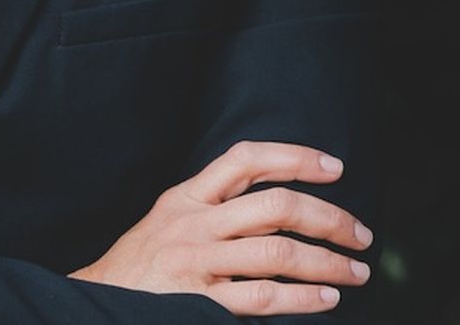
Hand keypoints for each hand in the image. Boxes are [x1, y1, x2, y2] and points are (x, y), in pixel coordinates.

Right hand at [67, 140, 374, 315]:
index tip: (335, 166)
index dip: (294, 156)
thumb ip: (213, 202)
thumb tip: (275, 197)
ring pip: (276, 251)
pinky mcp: (200, 302)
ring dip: (327, 262)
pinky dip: (301, 298)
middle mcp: (195, 222)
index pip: (246, 159)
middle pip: (274, 205)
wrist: (98, 300)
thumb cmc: (144, 260)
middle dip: (328, 217)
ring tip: (357, 272)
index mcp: (189, 194)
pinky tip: (327, 300)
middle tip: (361, 233)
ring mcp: (198, 262)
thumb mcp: (171, 216)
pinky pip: (261, 297)